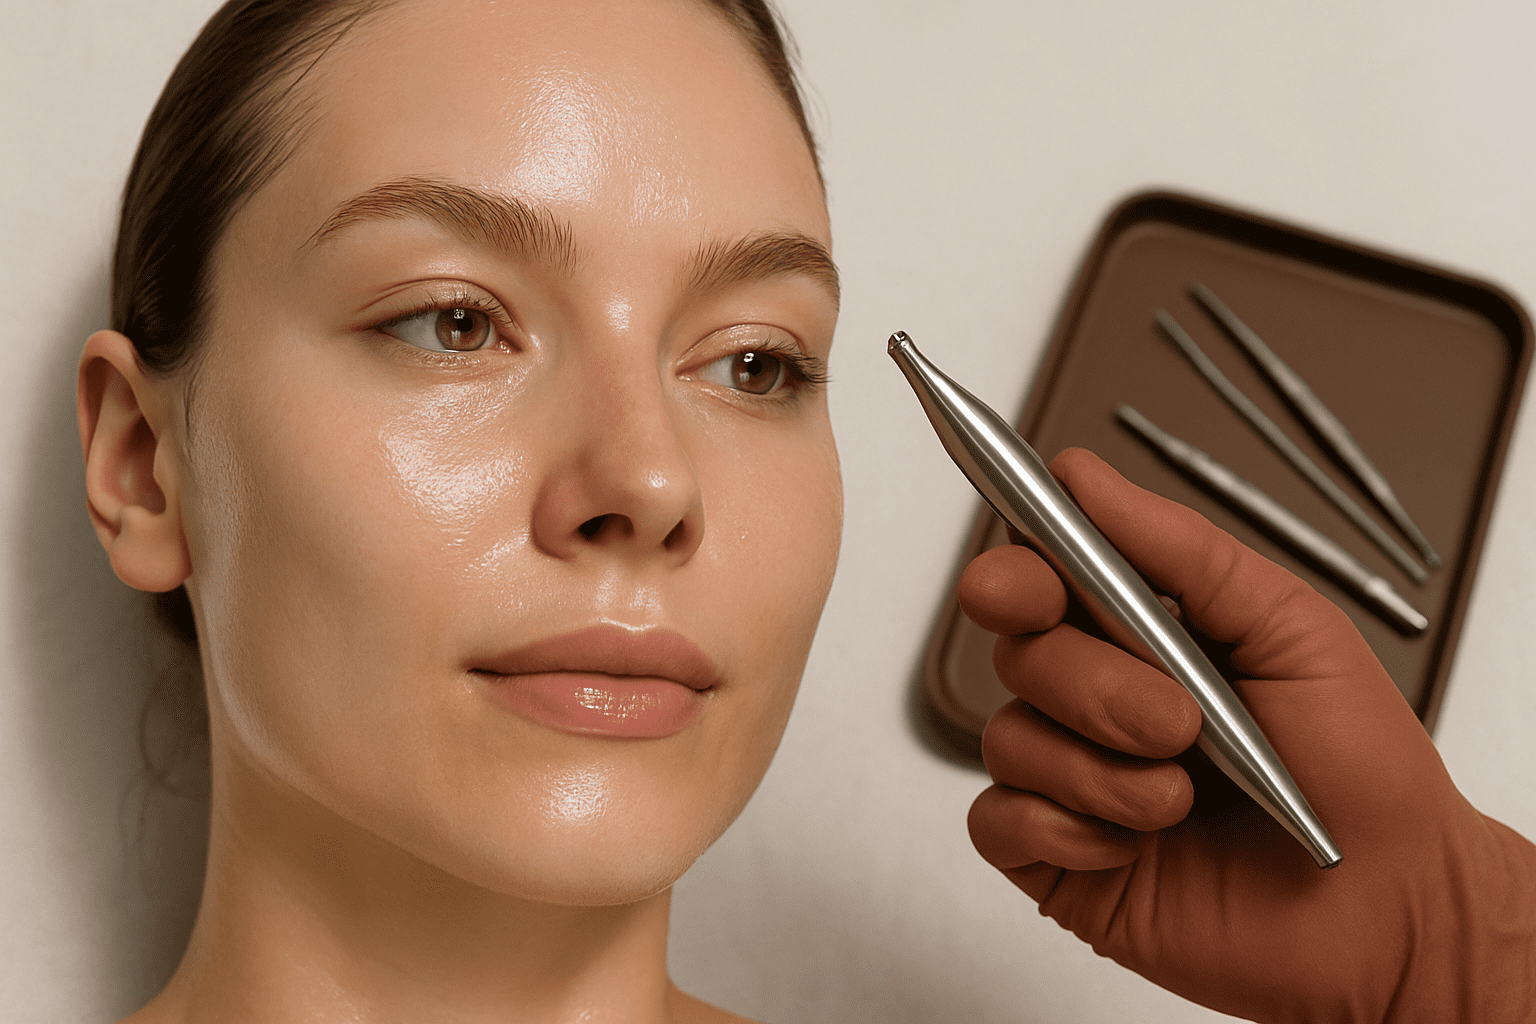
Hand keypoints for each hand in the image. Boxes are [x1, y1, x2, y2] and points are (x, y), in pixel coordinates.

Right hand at [960, 448, 1535, 1022]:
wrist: (1391, 910)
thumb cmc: (1359, 771)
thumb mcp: (1292, 628)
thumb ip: (1182, 548)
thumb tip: (1083, 477)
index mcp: (1143, 634)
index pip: (1041, 578)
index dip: (1017, 574)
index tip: (1026, 587)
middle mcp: (1098, 698)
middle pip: (1019, 653)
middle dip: (1093, 685)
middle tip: (1179, 721)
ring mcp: (1073, 778)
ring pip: (1009, 738)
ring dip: (1099, 772)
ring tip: (1178, 800)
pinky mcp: (1058, 856)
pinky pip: (999, 822)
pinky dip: (1067, 830)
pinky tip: (1134, 846)